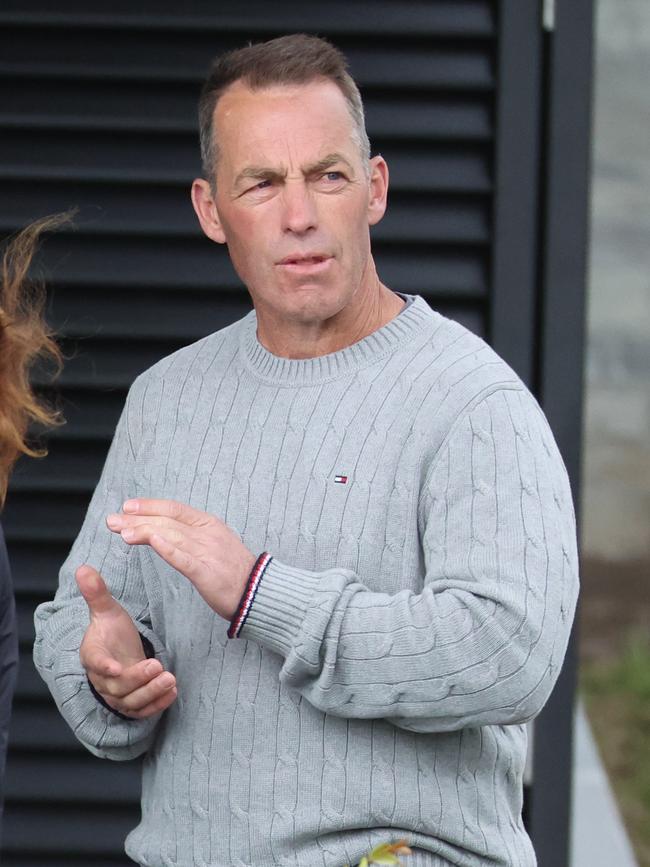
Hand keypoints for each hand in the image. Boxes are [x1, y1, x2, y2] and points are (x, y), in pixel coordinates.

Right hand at [76, 564, 176, 718]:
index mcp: (93, 654)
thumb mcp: (108, 611)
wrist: (120, 653)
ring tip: (170, 680)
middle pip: (118, 686)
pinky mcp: (131, 704)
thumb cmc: (112, 631)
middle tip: (159, 667)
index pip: (95, 662)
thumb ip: (97, 593)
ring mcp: (117, 694)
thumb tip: (83, 567)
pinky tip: (173, 693)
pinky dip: (157, 705)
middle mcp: (103, 679)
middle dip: (139, 679)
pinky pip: (142, 711)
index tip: (117, 667)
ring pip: (131, 702)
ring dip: (151, 693)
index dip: (104, 666)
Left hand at [106, 499, 256, 620]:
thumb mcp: (215, 544)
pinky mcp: (208, 573)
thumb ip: (192, 537)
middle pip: (167, 521)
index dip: (149, 505)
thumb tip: (166, 531)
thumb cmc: (235, 571)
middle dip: (137, 519)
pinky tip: (152, 542)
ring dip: (145, 532)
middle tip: (112, 521)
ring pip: (171, 536)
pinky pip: (185, 558)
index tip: (127, 506)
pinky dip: (168, 549)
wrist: (260, 592)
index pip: (174, 509)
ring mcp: (208, 552)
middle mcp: (207, 533)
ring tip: (122, 532)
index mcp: (209, 524)